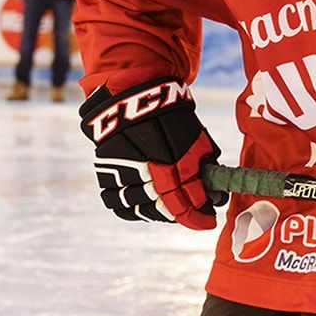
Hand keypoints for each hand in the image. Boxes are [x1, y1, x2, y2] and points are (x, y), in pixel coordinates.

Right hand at [78, 78, 224, 229]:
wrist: (134, 92)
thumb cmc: (170, 115)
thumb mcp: (193, 138)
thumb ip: (200, 169)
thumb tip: (212, 196)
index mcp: (166, 158)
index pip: (182, 202)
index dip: (197, 216)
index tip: (207, 222)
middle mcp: (141, 167)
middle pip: (160, 207)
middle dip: (178, 212)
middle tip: (190, 211)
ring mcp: (120, 168)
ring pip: (135, 206)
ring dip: (154, 211)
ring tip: (166, 205)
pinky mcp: (103, 167)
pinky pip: (113, 199)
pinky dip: (129, 205)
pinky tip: (142, 201)